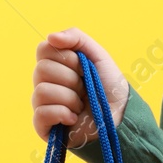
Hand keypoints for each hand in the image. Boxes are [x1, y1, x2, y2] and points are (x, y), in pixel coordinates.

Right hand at [31, 28, 129, 149]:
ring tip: (81, 105)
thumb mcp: (98, 55)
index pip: (43, 49)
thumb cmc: (109, 87)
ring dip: (70, 98)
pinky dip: (63, 114)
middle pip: (42, 69)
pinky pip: (41, 113)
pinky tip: (74, 119)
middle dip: (71, 79)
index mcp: (54, 66)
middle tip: (84, 88)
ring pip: (43, 91)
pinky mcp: (43, 126)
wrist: (121, 116)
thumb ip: (76, 38)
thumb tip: (50, 36)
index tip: (82, 65)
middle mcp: (44, 83)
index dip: (66, 56)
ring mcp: (42, 105)